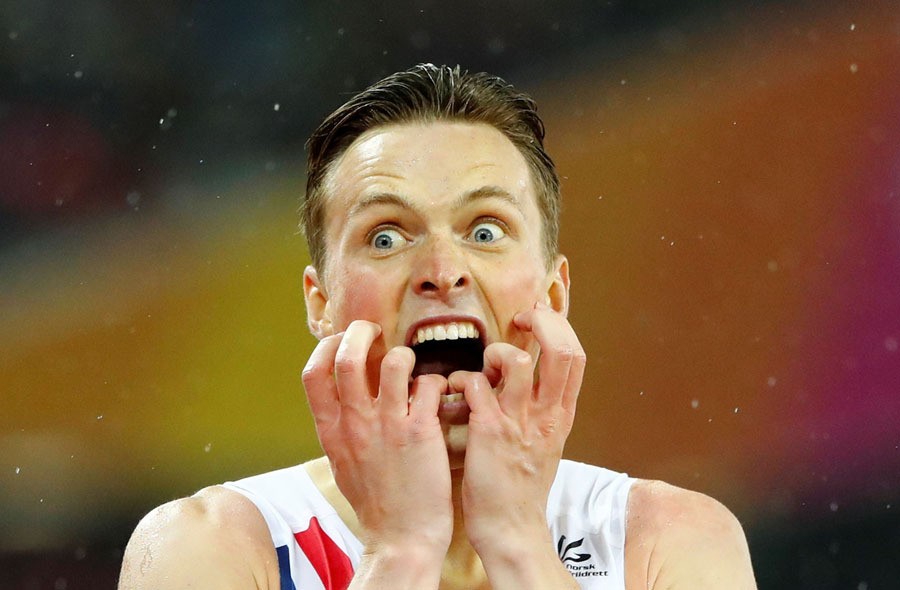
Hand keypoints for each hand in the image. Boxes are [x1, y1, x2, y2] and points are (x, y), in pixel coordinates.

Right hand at [302, 320, 453, 554]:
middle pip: (347, 357)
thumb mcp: (342, 463)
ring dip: (405, 355)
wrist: (402, 538)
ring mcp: (388, 426)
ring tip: (412, 367)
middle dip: (361, 332)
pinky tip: (438, 395)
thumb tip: (341, 400)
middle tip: (375, 332)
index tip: (342, 341)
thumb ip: (339, 429)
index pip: (312, 373)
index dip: (327, 347)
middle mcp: (355, 424)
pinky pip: (429, 385)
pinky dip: (437, 382)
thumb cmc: (375, 503)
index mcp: (332, 431)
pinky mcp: (421, 432)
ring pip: (394, 361)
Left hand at [449, 303, 584, 556]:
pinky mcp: (488, 431)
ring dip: (494, 352)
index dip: (558, 326)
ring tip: (483, 369)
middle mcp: (546, 414)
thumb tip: (531, 378)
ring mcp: (518, 421)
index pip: (576, 355)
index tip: (538, 318)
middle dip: (540, 321)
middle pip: (561, 349)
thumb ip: (543, 410)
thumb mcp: (547, 444)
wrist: (510, 529)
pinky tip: (456, 392)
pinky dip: (462, 379)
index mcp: (561, 415)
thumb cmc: (521, 488)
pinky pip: (476, 384)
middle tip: (519, 319)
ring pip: (517, 359)